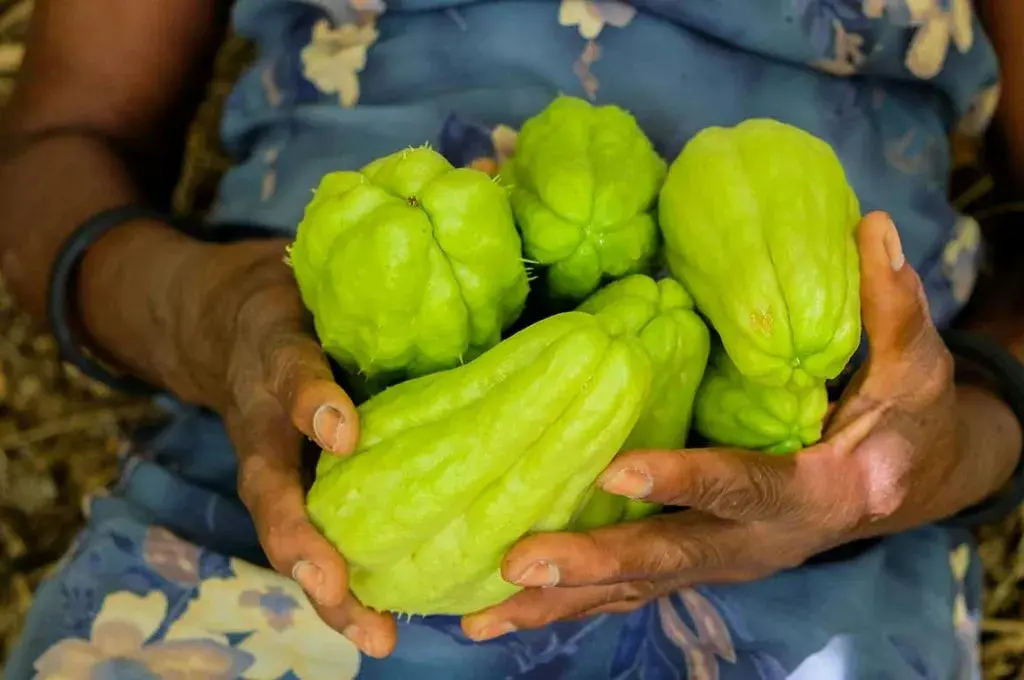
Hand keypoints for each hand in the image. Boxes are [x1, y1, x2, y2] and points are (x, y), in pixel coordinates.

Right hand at [173, 238, 396, 656]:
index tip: (343, 431)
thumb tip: (487, 164)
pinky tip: (387, 626)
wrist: (222, 325)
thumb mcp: (324, 254)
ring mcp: (275, 466)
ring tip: (374, 637)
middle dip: (302, 539)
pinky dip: (343, 586)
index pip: (288, 378)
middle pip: (269, 488)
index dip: (311, 404)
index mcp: (277, 355)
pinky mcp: (294, 490)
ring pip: (287, 533)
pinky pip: (314, 541)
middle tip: (337, 583)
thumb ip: (395, 225)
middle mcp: (267, 422)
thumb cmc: (293, 291)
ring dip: (327, 587)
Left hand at [461, 211, 1017, 640]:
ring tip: (480, 619)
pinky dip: (569, 602)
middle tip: (516, 561)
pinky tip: (505, 611)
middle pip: (669, 559)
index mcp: (812, 495)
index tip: (616, 469)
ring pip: (636, 590)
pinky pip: (629, 590)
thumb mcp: (916, 368)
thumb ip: (893, 310)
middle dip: (593, 563)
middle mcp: (757, 544)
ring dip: (560, 603)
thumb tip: (872, 228)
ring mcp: (721, 560)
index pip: (744, 486)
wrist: (904, 486)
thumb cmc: (908, 422)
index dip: (685, 480)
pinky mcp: (695, 561)